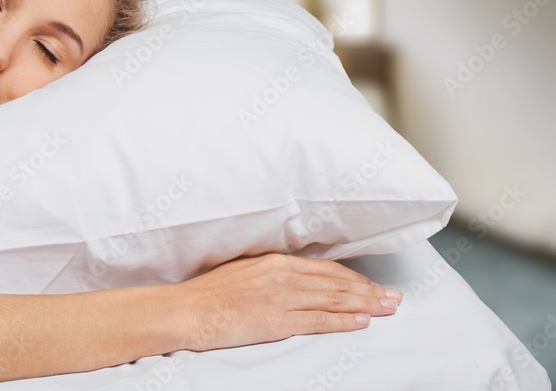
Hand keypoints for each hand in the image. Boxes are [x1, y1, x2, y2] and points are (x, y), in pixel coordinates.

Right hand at [174, 252, 401, 351]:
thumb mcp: (244, 271)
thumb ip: (271, 274)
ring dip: (365, 304)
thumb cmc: (210, 293)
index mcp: (275, 262)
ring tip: (387, 308)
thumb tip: (292, 279)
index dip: (353, 278)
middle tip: (393, 298)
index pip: (325, 269)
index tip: (371, 285)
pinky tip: (361, 321)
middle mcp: (282, 275)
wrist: (189, 309)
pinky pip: (318, 320)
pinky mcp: (277, 320)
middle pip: (336, 283)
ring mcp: (281, 297)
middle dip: (368, 290)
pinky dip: (342, 321)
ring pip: (333, 299)